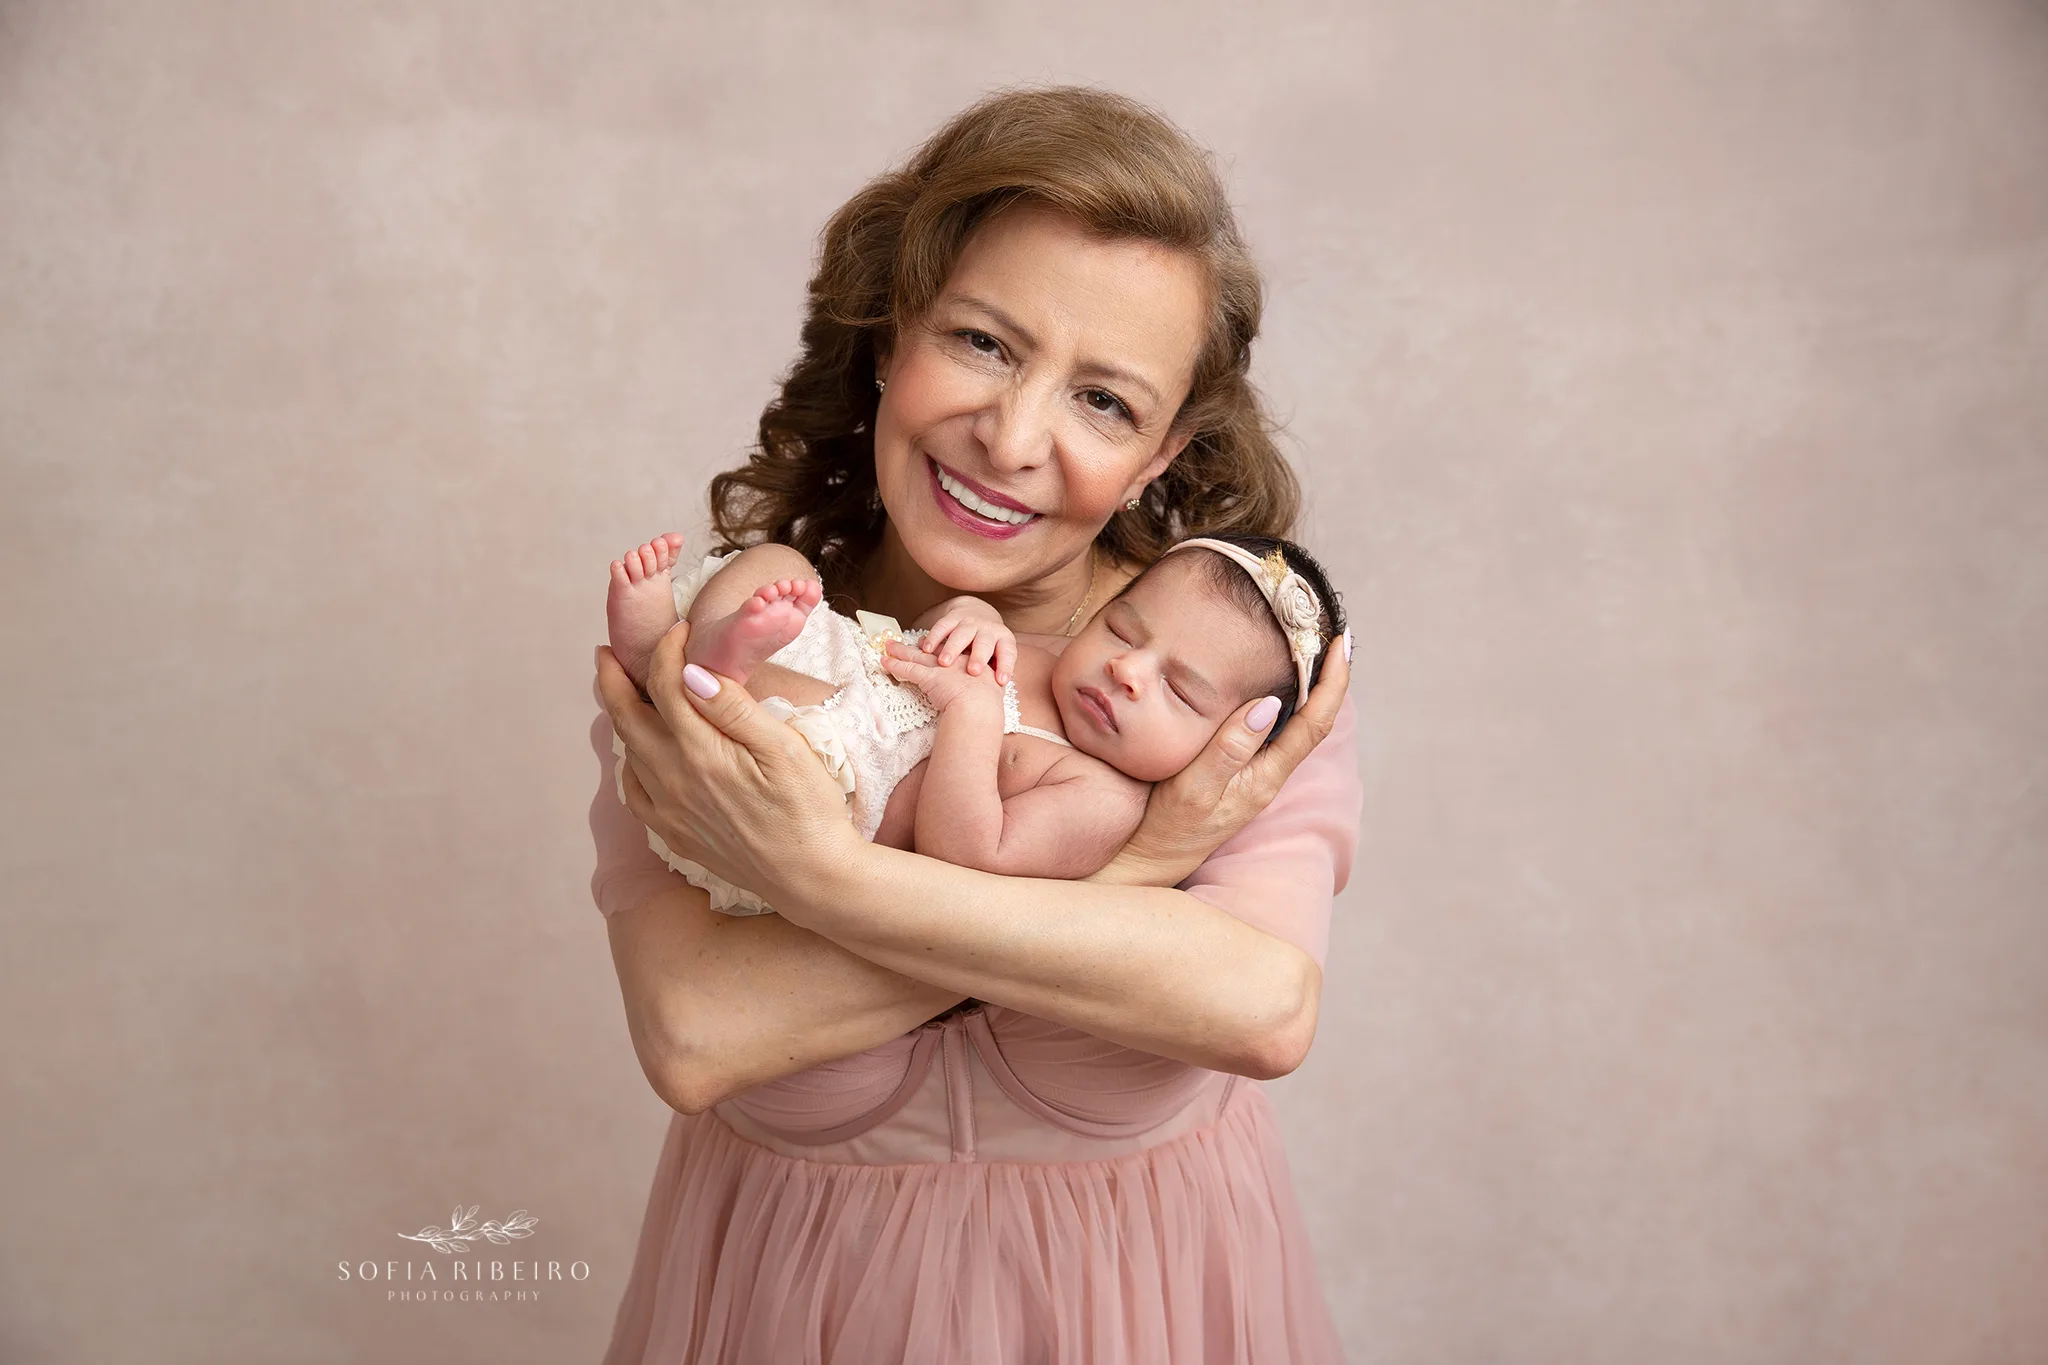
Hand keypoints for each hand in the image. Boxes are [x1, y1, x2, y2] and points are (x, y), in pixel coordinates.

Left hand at [595, 621, 867, 916]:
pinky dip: (630, 763)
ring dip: (620, 716)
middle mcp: (672, 780)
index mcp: (700, 751)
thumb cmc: (809, 809)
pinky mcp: (674, 834)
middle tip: (607, 652)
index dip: (668, 650)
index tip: (680, 630)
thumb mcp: (783, 750)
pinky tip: (640, 754)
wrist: (811, 877)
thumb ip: (733, 709)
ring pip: (628, 752)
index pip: (667, 685)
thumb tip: (691, 673)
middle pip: (627, 717)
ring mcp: (669, 810)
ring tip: (620, 693)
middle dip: (613, 678)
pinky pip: (635, 792)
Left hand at [881, 638, 1004, 715]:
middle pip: (932, 650)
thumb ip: (990, 689)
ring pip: (915, 656)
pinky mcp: (927, 677)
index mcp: (970, 661)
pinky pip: (906, 669)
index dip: (940, 647)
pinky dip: (894, 665)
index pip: (952, 650)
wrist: (980, 704)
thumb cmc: (989, 701)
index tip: (931, 645)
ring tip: (889, 645)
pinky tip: (884, 661)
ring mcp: (939, 667)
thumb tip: (992, 694)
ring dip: (900, 650)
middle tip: (910, 640)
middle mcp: (953, 660)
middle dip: (919, 645)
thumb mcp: (994, 689)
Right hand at [917, 598, 1017, 683]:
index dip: (1005, 667)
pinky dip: (934, 638)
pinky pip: (943, 626)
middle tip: (972, 672)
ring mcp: (970, 622)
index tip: (1001, 682)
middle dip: (978, 657)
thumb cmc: (989, 645)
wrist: (979, 612)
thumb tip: (996, 695)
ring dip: (952, 648)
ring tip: (943, 663)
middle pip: (984, 643)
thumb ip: (996, 671)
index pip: (1007, 653)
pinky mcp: (953, 618)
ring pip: (961, 634)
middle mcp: (988, 630)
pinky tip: (926, 650)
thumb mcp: (998, 655)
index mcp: (1003, 639)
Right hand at [1089, 631, 1353, 887]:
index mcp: (1266, 776)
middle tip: (1334, 634)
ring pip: (1297, 725)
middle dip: (1329, 677)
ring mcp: (1256, 776)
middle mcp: (1269, 775)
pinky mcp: (1240, 775)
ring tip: (1313, 649)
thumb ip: (1230, 748)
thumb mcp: (1194, 786)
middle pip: (1314, 719)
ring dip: (1310, 687)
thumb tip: (1271, 704)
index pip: (1314, 721)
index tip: (1342, 641)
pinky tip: (1273, 684)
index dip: (1333, 681)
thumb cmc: (1168, 826)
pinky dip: (1284, 701)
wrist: (1149, 861)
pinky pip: (1274, 732)